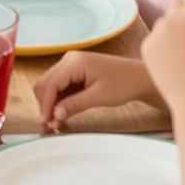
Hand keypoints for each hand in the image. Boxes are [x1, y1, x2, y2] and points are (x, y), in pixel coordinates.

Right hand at [34, 51, 155, 131]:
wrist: (139, 77)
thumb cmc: (124, 83)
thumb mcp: (99, 97)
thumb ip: (74, 105)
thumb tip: (54, 115)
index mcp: (75, 62)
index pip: (50, 84)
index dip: (45, 105)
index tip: (46, 122)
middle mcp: (69, 59)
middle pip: (45, 83)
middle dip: (45, 105)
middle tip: (51, 125)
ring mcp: (71, 64)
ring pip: (50, 86)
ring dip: (51, 104)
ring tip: (57, 122)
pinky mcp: (74, 71)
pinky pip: (60, 87)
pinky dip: (58, 101)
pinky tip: (62, 114)